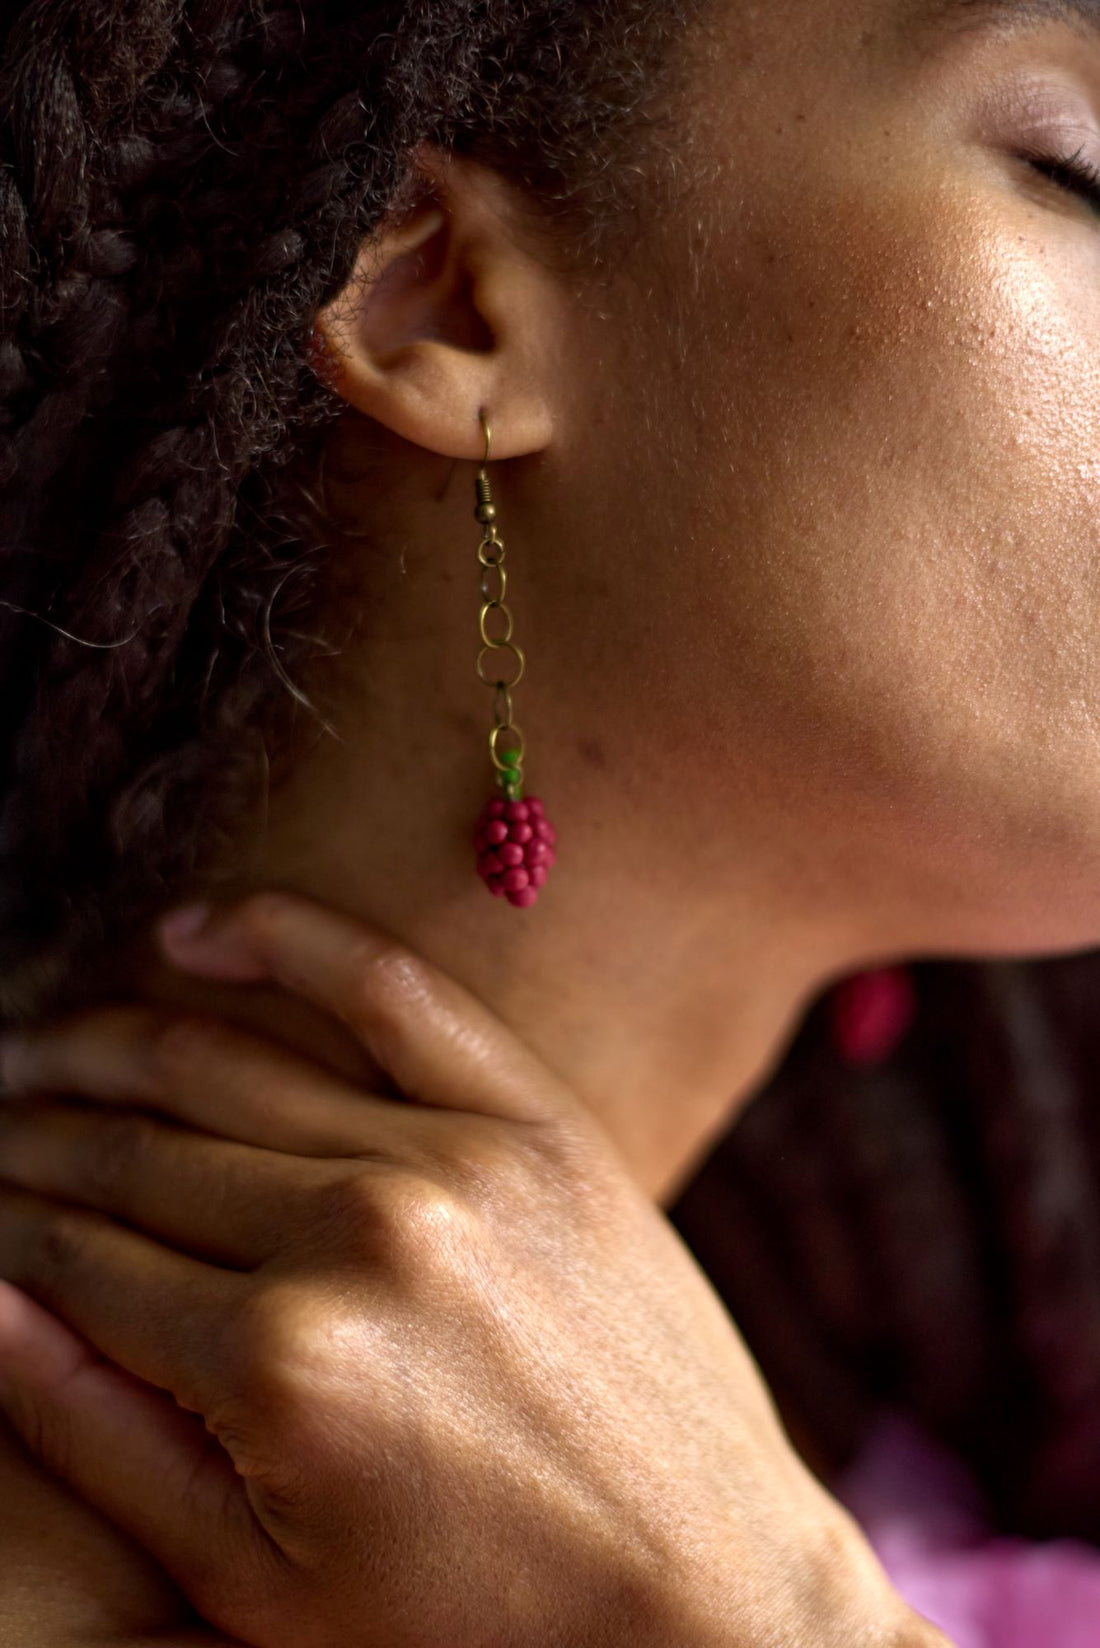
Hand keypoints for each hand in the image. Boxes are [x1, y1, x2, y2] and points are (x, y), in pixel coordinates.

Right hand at [0, 892, 943, 1647]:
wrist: (704, 1594)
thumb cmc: (473, 1616)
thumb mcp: (257, 1580)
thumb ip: (101, 1433)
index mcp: (278, 1361)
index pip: (78, 1253)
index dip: (6, 1224)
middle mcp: (361, 1233)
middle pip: (140, 1151)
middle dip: (37, 1134)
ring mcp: (460, 1159)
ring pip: (232, 1063)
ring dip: (111, 1043)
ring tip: (40, 1040)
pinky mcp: (541, 1123)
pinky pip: (395, 989)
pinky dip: (287, 938)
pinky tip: (194, 931)